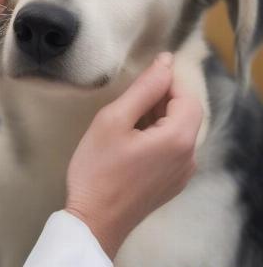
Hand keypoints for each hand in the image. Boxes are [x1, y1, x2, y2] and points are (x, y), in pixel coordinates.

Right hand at [64, 52, 202, 259]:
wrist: (94, 220)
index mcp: (178, 140)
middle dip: (163, 95)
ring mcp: (182, 173)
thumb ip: (143, 89)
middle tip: (130, 92)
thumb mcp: (114, 120)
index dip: (169, 78)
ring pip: (179, 129)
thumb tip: (164, 62)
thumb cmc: (98, 169)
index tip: (144, 71)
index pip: (187, 96)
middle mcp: (189, 157)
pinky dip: (158, 132)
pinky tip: (132, 134)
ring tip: (127, 113)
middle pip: (186, 112)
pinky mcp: (172, 182)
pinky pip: (174, 147)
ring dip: (159, 114)